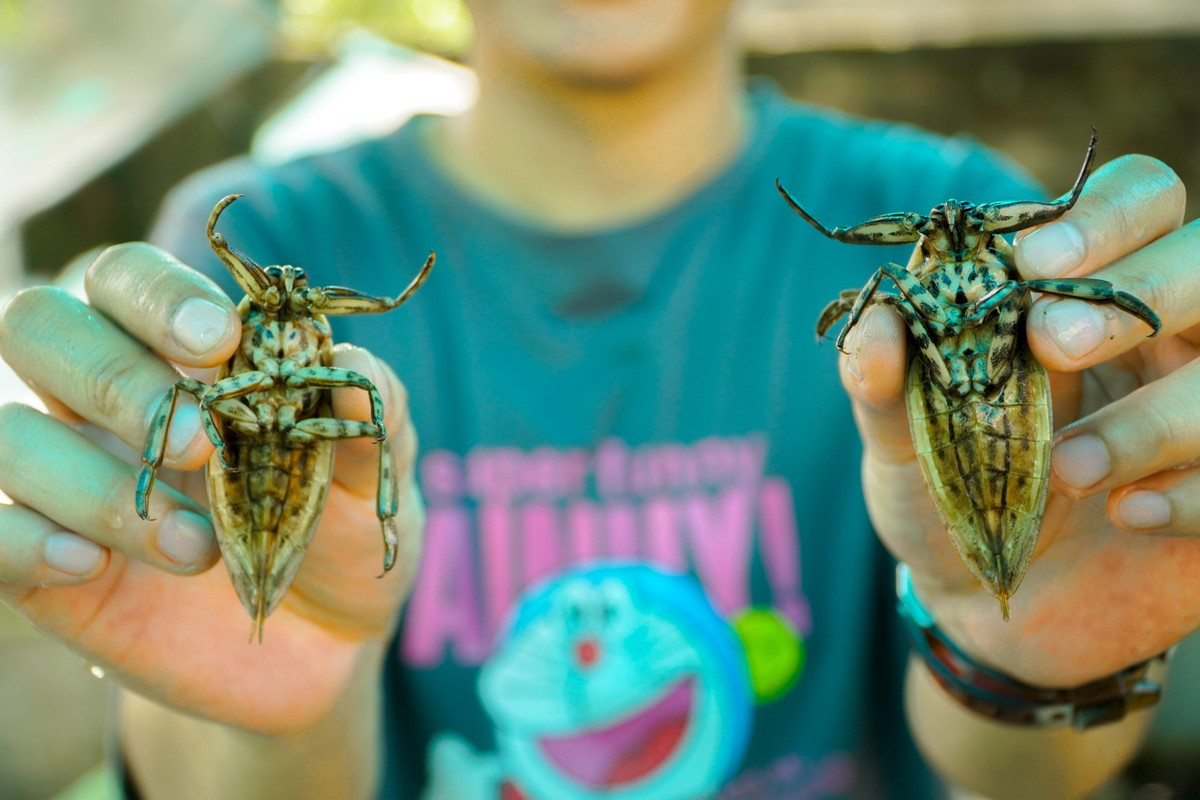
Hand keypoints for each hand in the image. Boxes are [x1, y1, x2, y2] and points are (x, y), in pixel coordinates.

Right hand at [0, 243, 422, 733]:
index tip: (219, 342)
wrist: (317, 642)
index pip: (126, 277)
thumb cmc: (337, 529)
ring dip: (95, 485)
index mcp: (174, 348)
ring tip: (194, 546)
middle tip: (202, 444)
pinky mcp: (32, 558)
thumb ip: (367, 417)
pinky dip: (22, 538)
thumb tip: (352, 362)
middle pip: (38, 327)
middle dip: (115, 376)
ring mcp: (56, 473)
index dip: (158, 295)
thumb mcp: (372, 480)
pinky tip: (92, 564)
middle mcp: (96, 395)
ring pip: (8, 434)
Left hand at [842, 153, 1199, 686]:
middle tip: (1053, 343)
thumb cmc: (946, 487)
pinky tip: (1129, 514)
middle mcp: (1165, 337)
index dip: (1104, 217)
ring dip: (1156, 417)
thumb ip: (882, 382)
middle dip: (1143, 290)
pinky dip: (1193, 494)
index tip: (1031, 264)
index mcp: (1088, 293)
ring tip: (1067, 468)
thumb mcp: (902, 439)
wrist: (983, 598)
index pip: (1143, 200)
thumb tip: (877, 323)